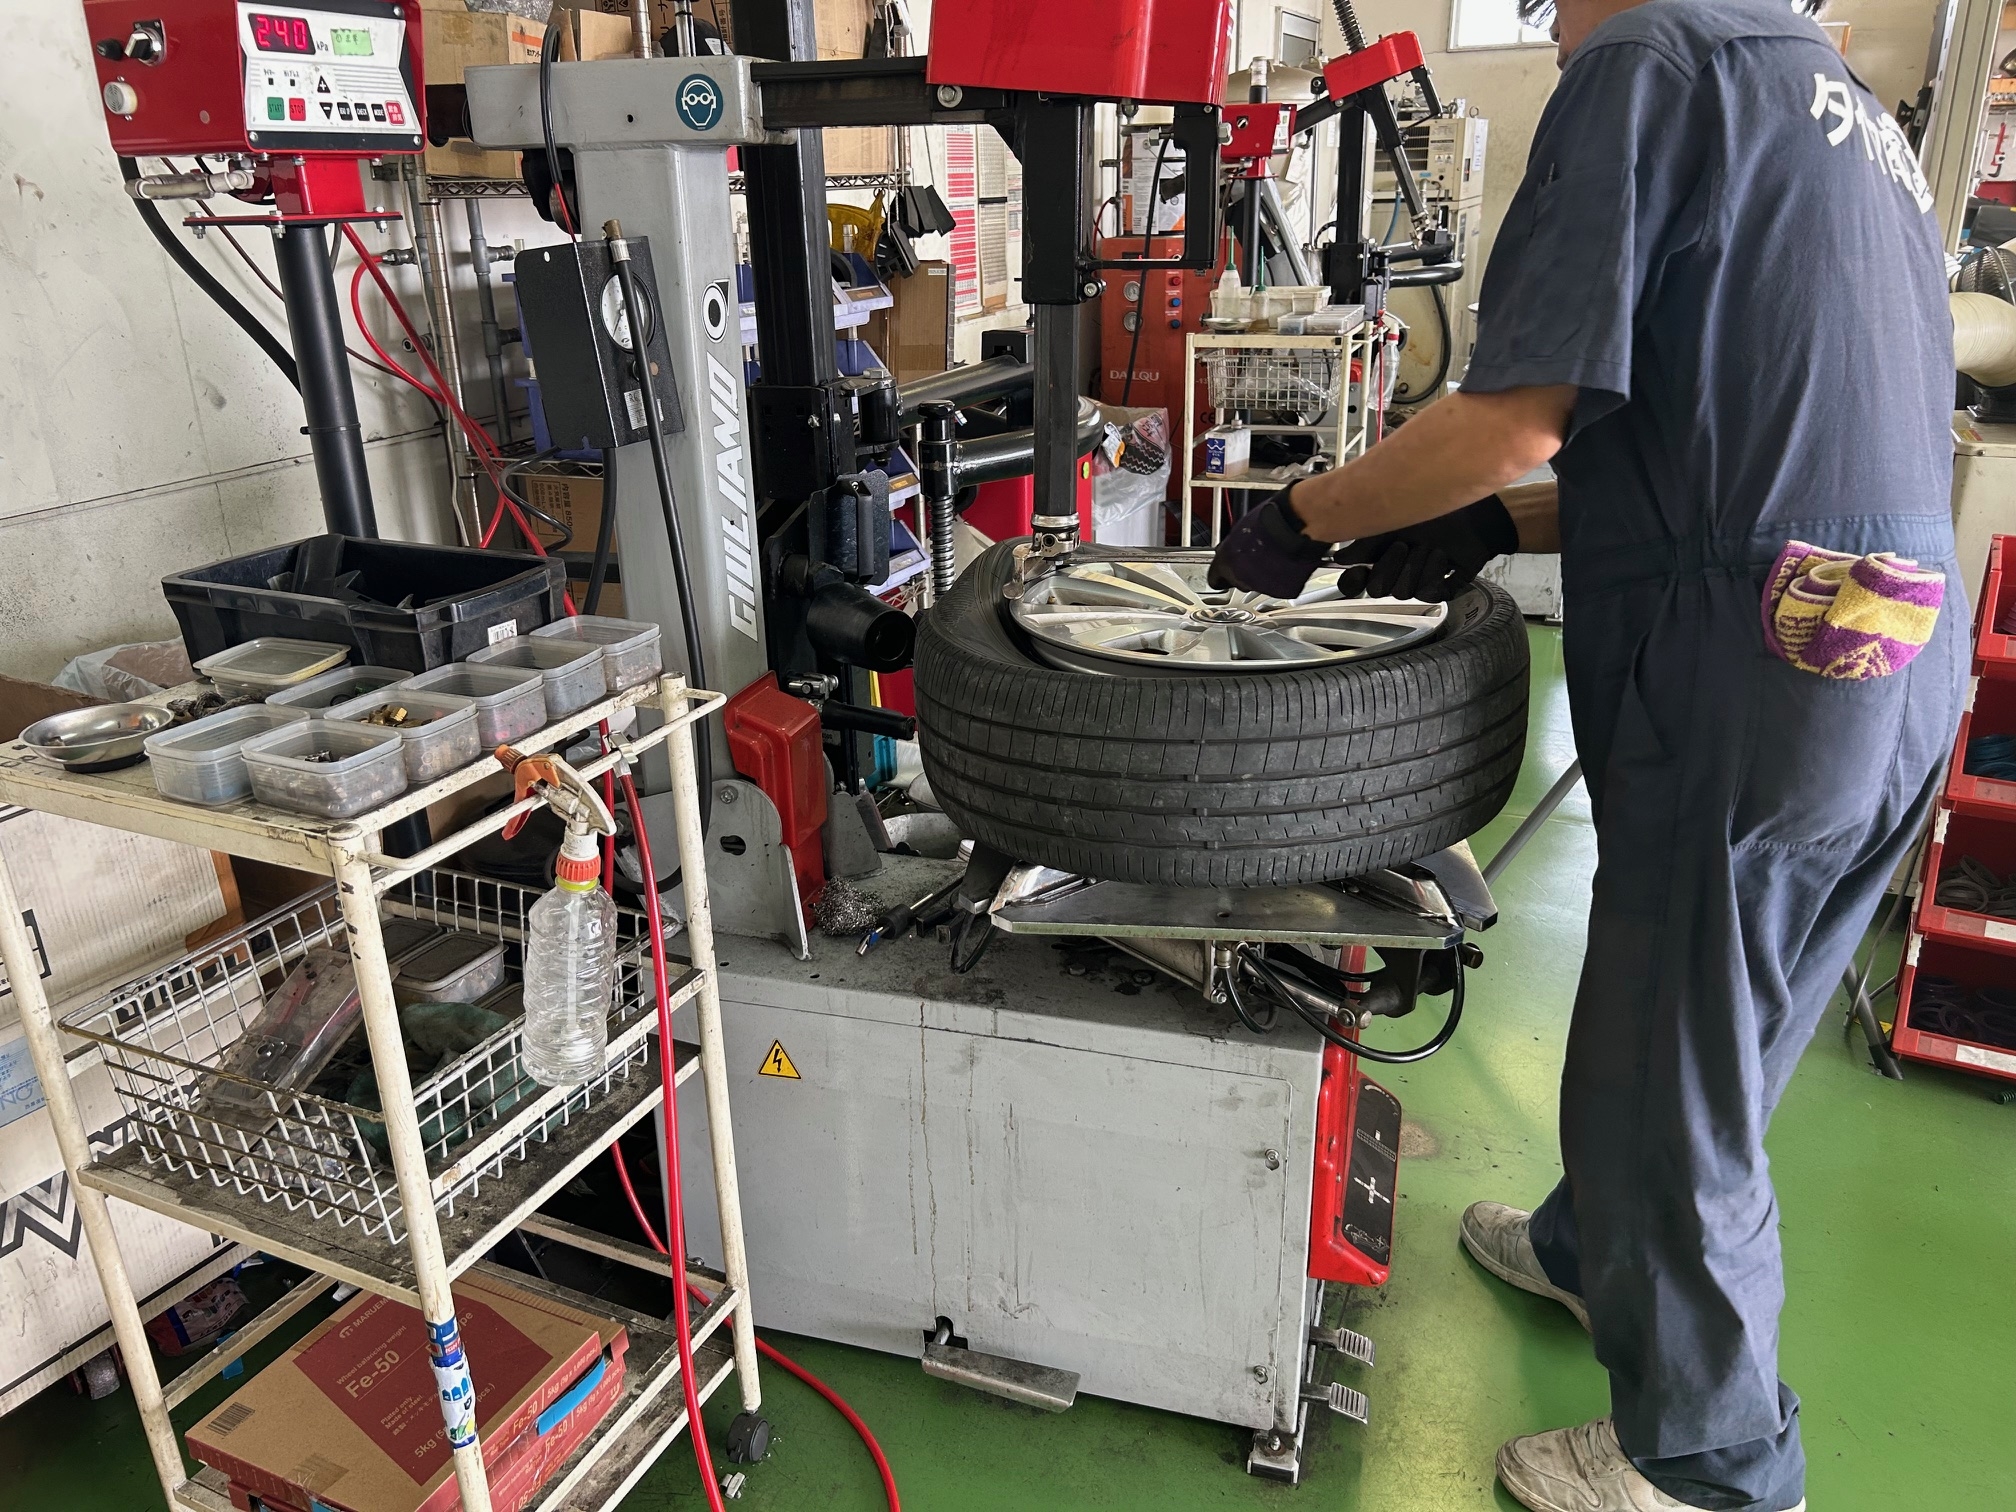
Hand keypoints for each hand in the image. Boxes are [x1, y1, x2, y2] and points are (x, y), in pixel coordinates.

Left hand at [1207, 485, 1332, 597]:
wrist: (1296, 525)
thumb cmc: (1270, 520)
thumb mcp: (1241, 529)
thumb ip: (1234, 546)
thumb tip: (1236, 547)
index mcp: (1226, 563)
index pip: (1215, 579)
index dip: (1221, 574)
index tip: (1226, 571)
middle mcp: (1241, 578)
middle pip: (1238, 581)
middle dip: (1246, 572)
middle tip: (1258, 557)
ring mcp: (1262, 586)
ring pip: (1259, 585)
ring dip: (1264, 575)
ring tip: (1275, 557)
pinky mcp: (1283, 591)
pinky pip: (1280, 587)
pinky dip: (1283, 579)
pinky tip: (1287, 563)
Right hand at [1334, 494, 1518, 602]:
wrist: (1477, 514)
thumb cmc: (1437, 509)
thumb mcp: (1395, 519)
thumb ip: (1365, 540)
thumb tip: (1339, 557)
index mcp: (1379, 556)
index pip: (1354, 583)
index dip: (1353, 582)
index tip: (1359, 569)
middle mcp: (1396, 572)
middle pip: (1378, 589)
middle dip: (1392, 565)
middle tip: (1406, 544)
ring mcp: (1418, 582)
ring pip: (1404, 593)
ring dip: (1418, 566)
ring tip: (1432, 546)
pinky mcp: (1442, 589)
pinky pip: (1430, 594)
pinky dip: (1437, 573)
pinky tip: (1445, 558)